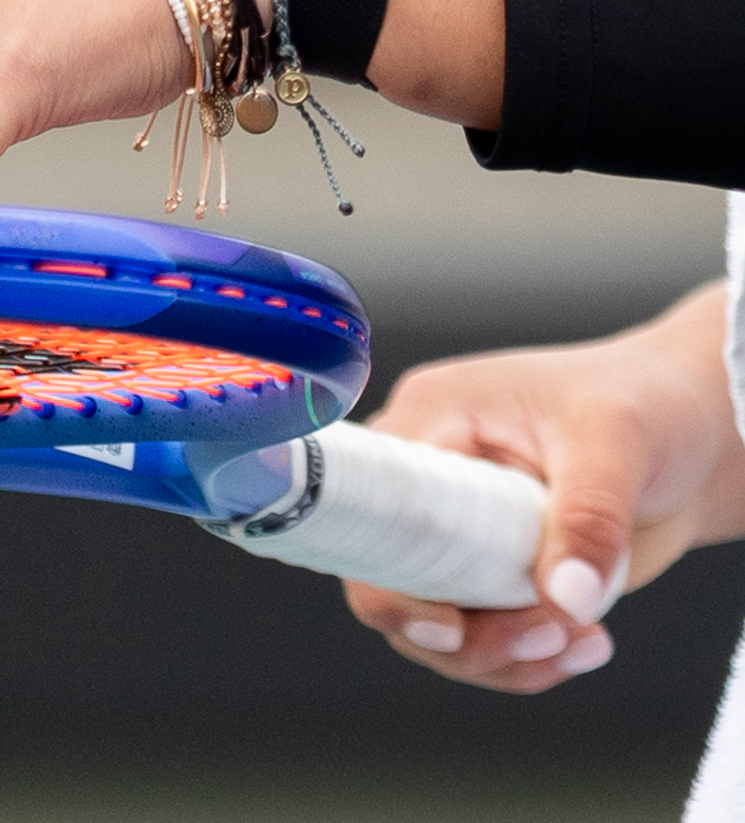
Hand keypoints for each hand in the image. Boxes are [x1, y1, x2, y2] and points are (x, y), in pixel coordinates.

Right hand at [343, 282, 744, 692]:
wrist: (691, 438)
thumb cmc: (643, 403)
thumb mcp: (616, 443)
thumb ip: (589, 518)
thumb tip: (567, 597)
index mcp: (429, 421)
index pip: (371, 508)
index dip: (387, 577)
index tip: (446, 626)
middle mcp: (425, 482)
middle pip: (392, 583)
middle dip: (465, 633)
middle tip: (544, 634)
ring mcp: (455, 534)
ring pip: (433, 626)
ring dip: (503, 655)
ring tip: (578, 638)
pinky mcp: (488, 573)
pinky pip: (478, 639)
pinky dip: (527, 660)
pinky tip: (583, 642)